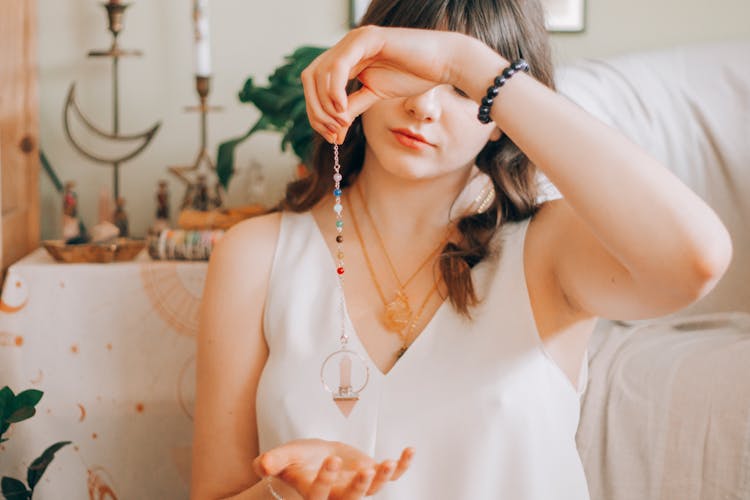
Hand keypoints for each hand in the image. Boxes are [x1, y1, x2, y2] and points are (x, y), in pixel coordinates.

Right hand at [253, 438, 414, 498]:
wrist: (316, 458)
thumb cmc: (299, 459)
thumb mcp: (285, 456)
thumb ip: (273, 461)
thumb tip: (262, 464)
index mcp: (314, 493)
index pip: (319, 493)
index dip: (325, 480)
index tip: (331, 459)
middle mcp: (337, 494)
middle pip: (351, 499)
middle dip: (359, 487)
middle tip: (365, 470)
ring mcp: (357, 486)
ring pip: (372, 490)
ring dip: (383, 478)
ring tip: (387, 462)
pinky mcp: (371, 475)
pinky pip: (391, 475)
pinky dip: (402, 466)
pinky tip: (409, 452)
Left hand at [301, 26, 490, 142]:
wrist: (443, 63)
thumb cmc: (414, 76)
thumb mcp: (375, 96)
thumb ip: (353, 108)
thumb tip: (334, 129)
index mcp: (346, 59)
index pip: (314, 84)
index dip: (316, 112)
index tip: (332, 136)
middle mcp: (345, 47)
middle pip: (309, 78)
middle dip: (315, 110)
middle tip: (332, 133)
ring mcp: (354, 40)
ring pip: (319, 73)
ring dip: (324, 104)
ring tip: (340, 123)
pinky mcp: (367, 38)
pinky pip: (338, 65)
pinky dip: (335, 90)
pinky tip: (342, 108)